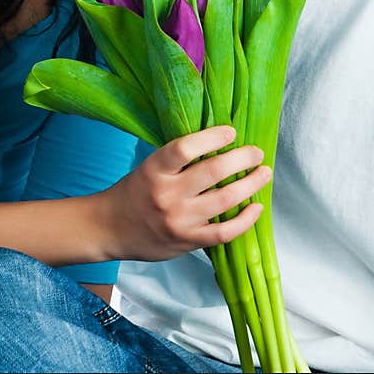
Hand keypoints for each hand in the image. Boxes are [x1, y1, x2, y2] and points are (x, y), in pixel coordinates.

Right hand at [99, 125, 270, 261]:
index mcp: (155, 170)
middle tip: (256, 152)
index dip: (213, 137)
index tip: (231, 131)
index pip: (186, 147)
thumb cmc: (134, 192)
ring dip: (251, 185)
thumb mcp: (149, 166)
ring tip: (263, 173)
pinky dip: (245, 221)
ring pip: (224, 200)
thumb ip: (179, 158)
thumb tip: (220, 142)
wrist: (109, 229)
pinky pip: (224, 232)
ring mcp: (179, 220)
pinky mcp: (187, 242)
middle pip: (213, 172)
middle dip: (242, 159)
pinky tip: (256, 208)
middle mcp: (167, 194)